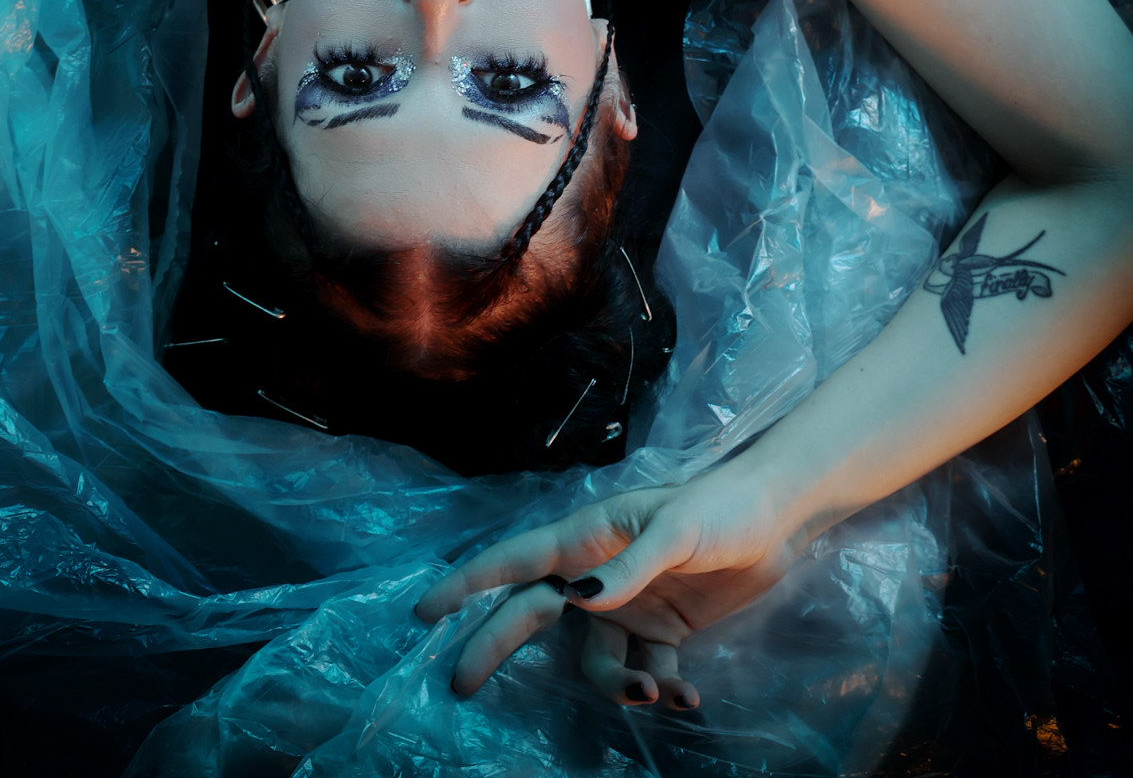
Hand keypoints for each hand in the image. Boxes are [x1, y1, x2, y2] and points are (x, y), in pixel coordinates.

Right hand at [415, 459, 798, 710]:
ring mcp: (629, 603)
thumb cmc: (722, 507)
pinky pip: (645, 669)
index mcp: (589, 536)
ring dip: (617, 683)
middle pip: (535, 615)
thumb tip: (575, 599)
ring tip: (656, 690)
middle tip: (460, 683)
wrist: (779, 518)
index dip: (469, 583)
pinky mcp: (664, 628)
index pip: (517, 560)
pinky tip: (689, 696)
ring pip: (595, 658)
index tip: (424, 610)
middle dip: (496, 645)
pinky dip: (662, 688)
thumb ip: (628, 567)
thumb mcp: (676, 529)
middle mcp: (598, 572)